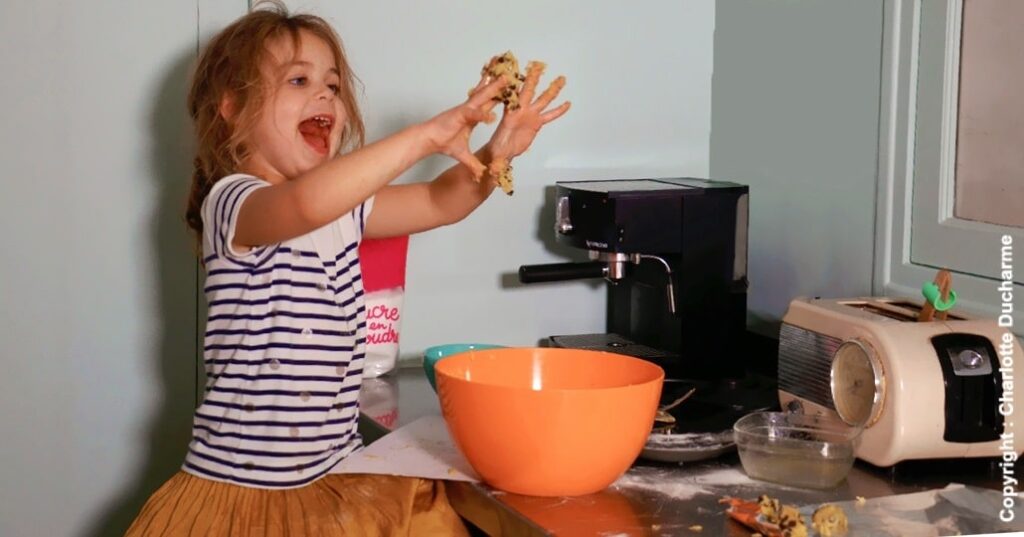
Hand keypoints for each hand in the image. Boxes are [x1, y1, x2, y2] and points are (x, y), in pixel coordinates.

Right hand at [423, 77, 504, 178]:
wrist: (430, 140)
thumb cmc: (443, 142)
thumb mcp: (463, 154)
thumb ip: (473, 163)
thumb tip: (480, 174)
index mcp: (473, 116)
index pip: (489, 104)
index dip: (500, 97)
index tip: (510, 90)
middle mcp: (470, 110)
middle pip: (488, 95)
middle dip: (499, 84)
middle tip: (511, 74)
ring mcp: (465, 110)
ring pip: (482, 96)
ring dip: (494, 87)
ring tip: (505, 78)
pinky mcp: (459, 114)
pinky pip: (472, 113)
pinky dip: (481, 115)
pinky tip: (491, 117)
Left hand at [486, 61, 570, 177]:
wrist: (501, 151)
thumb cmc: (495, 148)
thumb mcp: (495, 152)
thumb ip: (498, 158)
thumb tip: (495, 169)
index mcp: (508, 115)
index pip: (509, 98)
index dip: (510, 87)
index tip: (511, 74)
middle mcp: (520, 111)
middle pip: (527, 92)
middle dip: (533, 79)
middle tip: (537, 65)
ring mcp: (529, 115)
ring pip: (542, 100)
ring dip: (552, 90)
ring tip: (561, 79)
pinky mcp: (536, 123)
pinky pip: (549, 115)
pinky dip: (558, 110)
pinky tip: (567, 104)